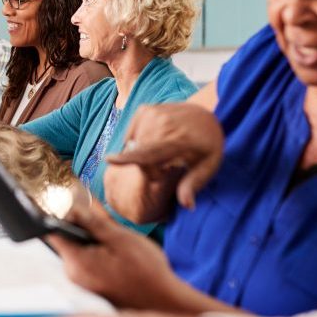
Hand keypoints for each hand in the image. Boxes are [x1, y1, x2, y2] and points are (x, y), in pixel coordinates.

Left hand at [46, 201, 181, 310]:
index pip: (53, 232)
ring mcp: (82, 282)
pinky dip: (99, 253)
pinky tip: (117, 255)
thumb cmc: (146, 271)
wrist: (163, 301)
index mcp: (77, 262)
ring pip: (79, 250)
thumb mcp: (120, 238)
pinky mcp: (91, 285)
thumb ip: (93, 222)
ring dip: (93, 241)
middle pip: (67, 240)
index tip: (75, 206)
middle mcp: (74, 275)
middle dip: (83, 228)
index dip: (61, 215)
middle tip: (105, 225)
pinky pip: (88, 262)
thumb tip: (72, 208)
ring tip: (116, 243)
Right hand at [107, 103, 223, 210]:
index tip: (108, 160)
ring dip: (141, 154)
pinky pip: (132, 133)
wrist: (205, 114)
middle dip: (147, 167)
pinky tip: (153, 142)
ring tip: (163, 155)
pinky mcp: (144, 109)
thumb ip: (193, 185)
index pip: (150, 151)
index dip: (128, 157)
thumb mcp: (208, 167)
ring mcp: (153, 112)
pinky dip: (138, 142)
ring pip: (134, 142)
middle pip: (140, 152)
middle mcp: (164, 122)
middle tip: (166, 168)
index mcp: (180, 139)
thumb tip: (187, 206)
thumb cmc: (208, 145)